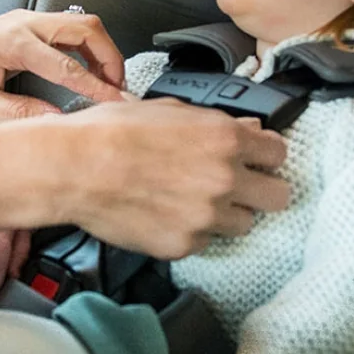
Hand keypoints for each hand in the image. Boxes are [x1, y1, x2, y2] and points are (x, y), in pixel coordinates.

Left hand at [0, 9, 132, 124]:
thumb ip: (16, 113)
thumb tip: (55, 121)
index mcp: (10, 41)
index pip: (66, 64)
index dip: (95, 86)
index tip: (115, 103)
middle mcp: (23, 23)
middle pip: (86, 28)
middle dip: (110, 58)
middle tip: (119, 91)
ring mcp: (27, 20)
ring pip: (83, 24)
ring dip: (102, 52)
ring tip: (109, 85)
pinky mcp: (29, 25)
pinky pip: (70, 29)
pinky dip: (89, 49)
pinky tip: (90, 73)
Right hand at [41, 101, 289, 259]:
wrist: (75, 167)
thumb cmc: (113, 132)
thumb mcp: (170, 109)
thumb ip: (216, 123)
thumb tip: (247, 130)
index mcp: (225, 138)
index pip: (278, 154)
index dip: (266, 157)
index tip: (256, 160)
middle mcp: (225, 178)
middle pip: (278, 197)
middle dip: (262, 190)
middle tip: (239, 188)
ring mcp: (207, 216)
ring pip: (244, 224)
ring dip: (227, 214)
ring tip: (194, 202)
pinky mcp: (185, 244)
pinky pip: (205, 241)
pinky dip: (191, 231)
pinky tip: (166, 214)